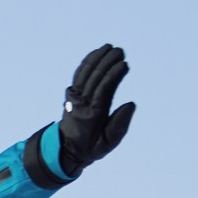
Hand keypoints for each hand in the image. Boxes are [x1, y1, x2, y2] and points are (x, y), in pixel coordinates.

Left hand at [56, 44, 134, 173]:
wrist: (67, 149)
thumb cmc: (91, 147)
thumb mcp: (108, 143)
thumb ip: (120, 125)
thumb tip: (131, 104)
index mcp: (92, 114)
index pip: (103, 89)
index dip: (113, 75)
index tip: (125, 64)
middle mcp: (82, 103)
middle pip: (94, 76)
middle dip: (107, 61)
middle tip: (120, 51)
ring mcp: (75, 97)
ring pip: (85, 72)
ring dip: (97, 58)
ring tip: (109, 47)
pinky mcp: (72, 94)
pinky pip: (79, 74)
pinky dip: (87, 62)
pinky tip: (96, 53)